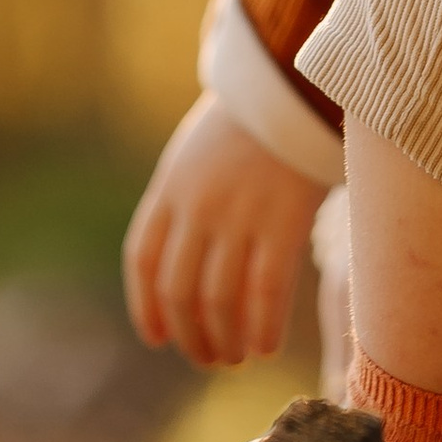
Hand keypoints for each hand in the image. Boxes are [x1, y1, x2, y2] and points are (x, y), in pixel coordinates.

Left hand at [124, 94, 320, 369]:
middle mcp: (198, 206)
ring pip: (219, 300)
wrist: (297, 84)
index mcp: (170, 187)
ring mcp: (239, 215)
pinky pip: (266, 291)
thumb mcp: (197, 155)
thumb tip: (182, 266)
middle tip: (207, 357)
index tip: (157, 339)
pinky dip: (262, 327)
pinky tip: (265, 347)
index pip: (144, 260)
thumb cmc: (252, 123)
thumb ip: (184, 203)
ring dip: (224, 340)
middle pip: (179, 290)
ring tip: (235, 357)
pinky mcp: (282, 221)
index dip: (146, 307)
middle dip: (190, 335)